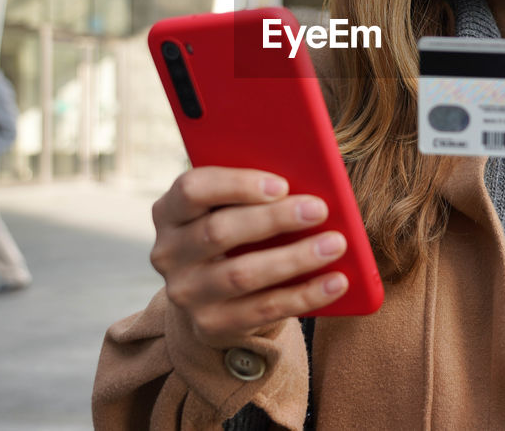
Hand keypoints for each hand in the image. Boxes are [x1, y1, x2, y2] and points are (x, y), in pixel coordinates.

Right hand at [149, 167, 348, 344]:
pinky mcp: (210, 325)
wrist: (214, 295)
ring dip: (294, 258)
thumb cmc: (236, 232)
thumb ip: (253, 192)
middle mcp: (168, 252)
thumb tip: (309, 179)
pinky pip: (263, 309)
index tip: (282, 184)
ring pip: (242, 274)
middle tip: (319, 209)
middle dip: (274, 219)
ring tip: (335, 244)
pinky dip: (305, 294)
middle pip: (219, 232)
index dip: (236, 184)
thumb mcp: (230, 208)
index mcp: (169, 211)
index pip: (193, 189)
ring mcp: (185, 293)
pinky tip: (336, 282)